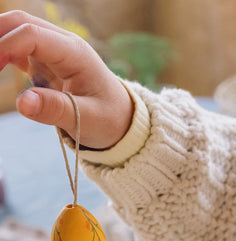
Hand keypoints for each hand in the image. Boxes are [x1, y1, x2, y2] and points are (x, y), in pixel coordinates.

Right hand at [0, 10, 132, 148]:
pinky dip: (2, 55)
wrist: (120, 119)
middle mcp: (64, 46)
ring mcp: (54, 52)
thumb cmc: (109, 118)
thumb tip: (22, 102)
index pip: (32, 35)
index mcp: (76, 54)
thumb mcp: (89, 119)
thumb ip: (57, 110)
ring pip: (16, 32)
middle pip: (20, 23)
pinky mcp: (45, 63)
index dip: (4, 46)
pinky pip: (17, 50)